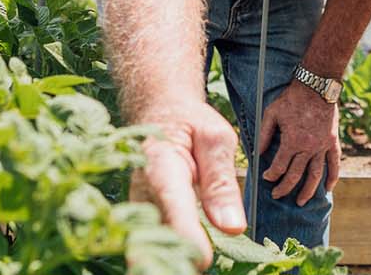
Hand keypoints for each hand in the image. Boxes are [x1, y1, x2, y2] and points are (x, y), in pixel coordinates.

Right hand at [128, 101, 246, 267]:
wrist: (158, 111)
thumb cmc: (190, 124)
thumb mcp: (216, 140)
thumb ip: (221, 183)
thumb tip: (233, 228)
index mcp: (162, 164)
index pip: (173, 207)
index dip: (187, 237)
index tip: (203, 261)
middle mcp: (141, 189)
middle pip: (155, 234)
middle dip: (176, 257)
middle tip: (201, 266)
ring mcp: (137, 206)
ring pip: (150, 243)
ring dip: (170, 259)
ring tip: (193, 265)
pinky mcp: (140, 216)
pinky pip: (151, 241)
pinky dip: (167, 254)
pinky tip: (186, 261)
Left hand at [257, 81, 340, 205]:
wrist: (317, 87)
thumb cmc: (291, 99)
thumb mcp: (271, 114)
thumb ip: (264, 134)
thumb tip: (258, 153)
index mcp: (292, 142)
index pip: (279, 167)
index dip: (271, 175)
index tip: (266, 177)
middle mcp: (308, 148)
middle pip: (296, 175)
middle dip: (285, 188)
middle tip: (277, 195)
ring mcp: (322, 146)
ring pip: (316, 175)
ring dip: (308, 191)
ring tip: (301, 201)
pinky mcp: (333, 142)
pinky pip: (334, 164)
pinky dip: (333, 177)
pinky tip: (328, 189)